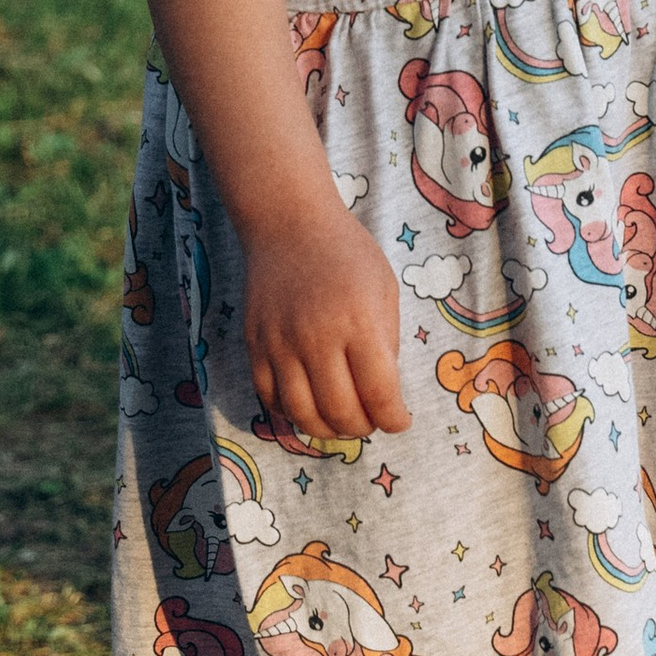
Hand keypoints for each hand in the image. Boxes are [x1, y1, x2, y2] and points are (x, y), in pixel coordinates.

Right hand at [242, 197, 410, 443]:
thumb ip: (386, 342)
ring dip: (327, 429)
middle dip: (363, 427)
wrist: (289, 226)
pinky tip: (309, 407)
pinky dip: (291, 413)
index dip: (393, 418)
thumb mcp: (385, 290)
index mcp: (359, 323)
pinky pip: (269, 397)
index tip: (400, 420)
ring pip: (301, 413)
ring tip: (343, 423)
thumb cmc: (348, 254)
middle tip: (373, 422)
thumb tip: (384, 391)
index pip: (378, 393)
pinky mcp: (255, 345)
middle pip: (339, 411)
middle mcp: (317, 339)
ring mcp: (280, 344)